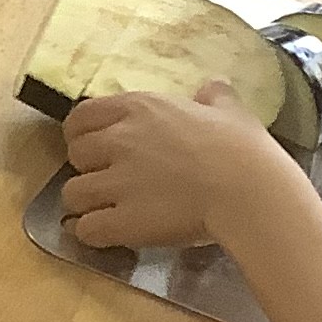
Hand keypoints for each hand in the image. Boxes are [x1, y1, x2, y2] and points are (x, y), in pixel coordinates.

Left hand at [57, 83, 305, 248]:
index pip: (82, 115)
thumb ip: (214, 97)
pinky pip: (86, 229)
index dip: (81, 133)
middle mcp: (119, 141)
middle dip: (86, 168)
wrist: (249, 190)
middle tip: (107, 180)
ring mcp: (118, 182)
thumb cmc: (242, 148)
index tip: (94, 146)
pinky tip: (103, 234)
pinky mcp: (124, 221)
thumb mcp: (229, 110)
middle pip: (74, 154)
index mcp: (140, 108)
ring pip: (73, 194)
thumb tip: (213, 86)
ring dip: (85, 204)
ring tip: (103, 211)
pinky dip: (90, 233)